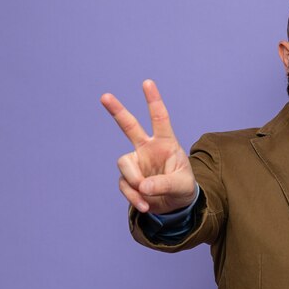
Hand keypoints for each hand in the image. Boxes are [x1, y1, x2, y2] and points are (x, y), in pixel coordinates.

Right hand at [100, 79, 196, 213]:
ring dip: (135, 182)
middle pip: (129, 126)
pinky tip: (146, 205)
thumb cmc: (183, 188)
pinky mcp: (129, 178)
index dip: (153, 100)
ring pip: (124, 164)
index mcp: (166, 143)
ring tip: (149, 195)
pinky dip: (135, 198)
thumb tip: (143, 186)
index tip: (147, 82)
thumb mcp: (181, 186)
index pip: (160, 119)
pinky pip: (125, 185)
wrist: (175, 206)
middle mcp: (148, 149)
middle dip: (117, 111)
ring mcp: (136, 162)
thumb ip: (164, 184)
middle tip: (104, 96)